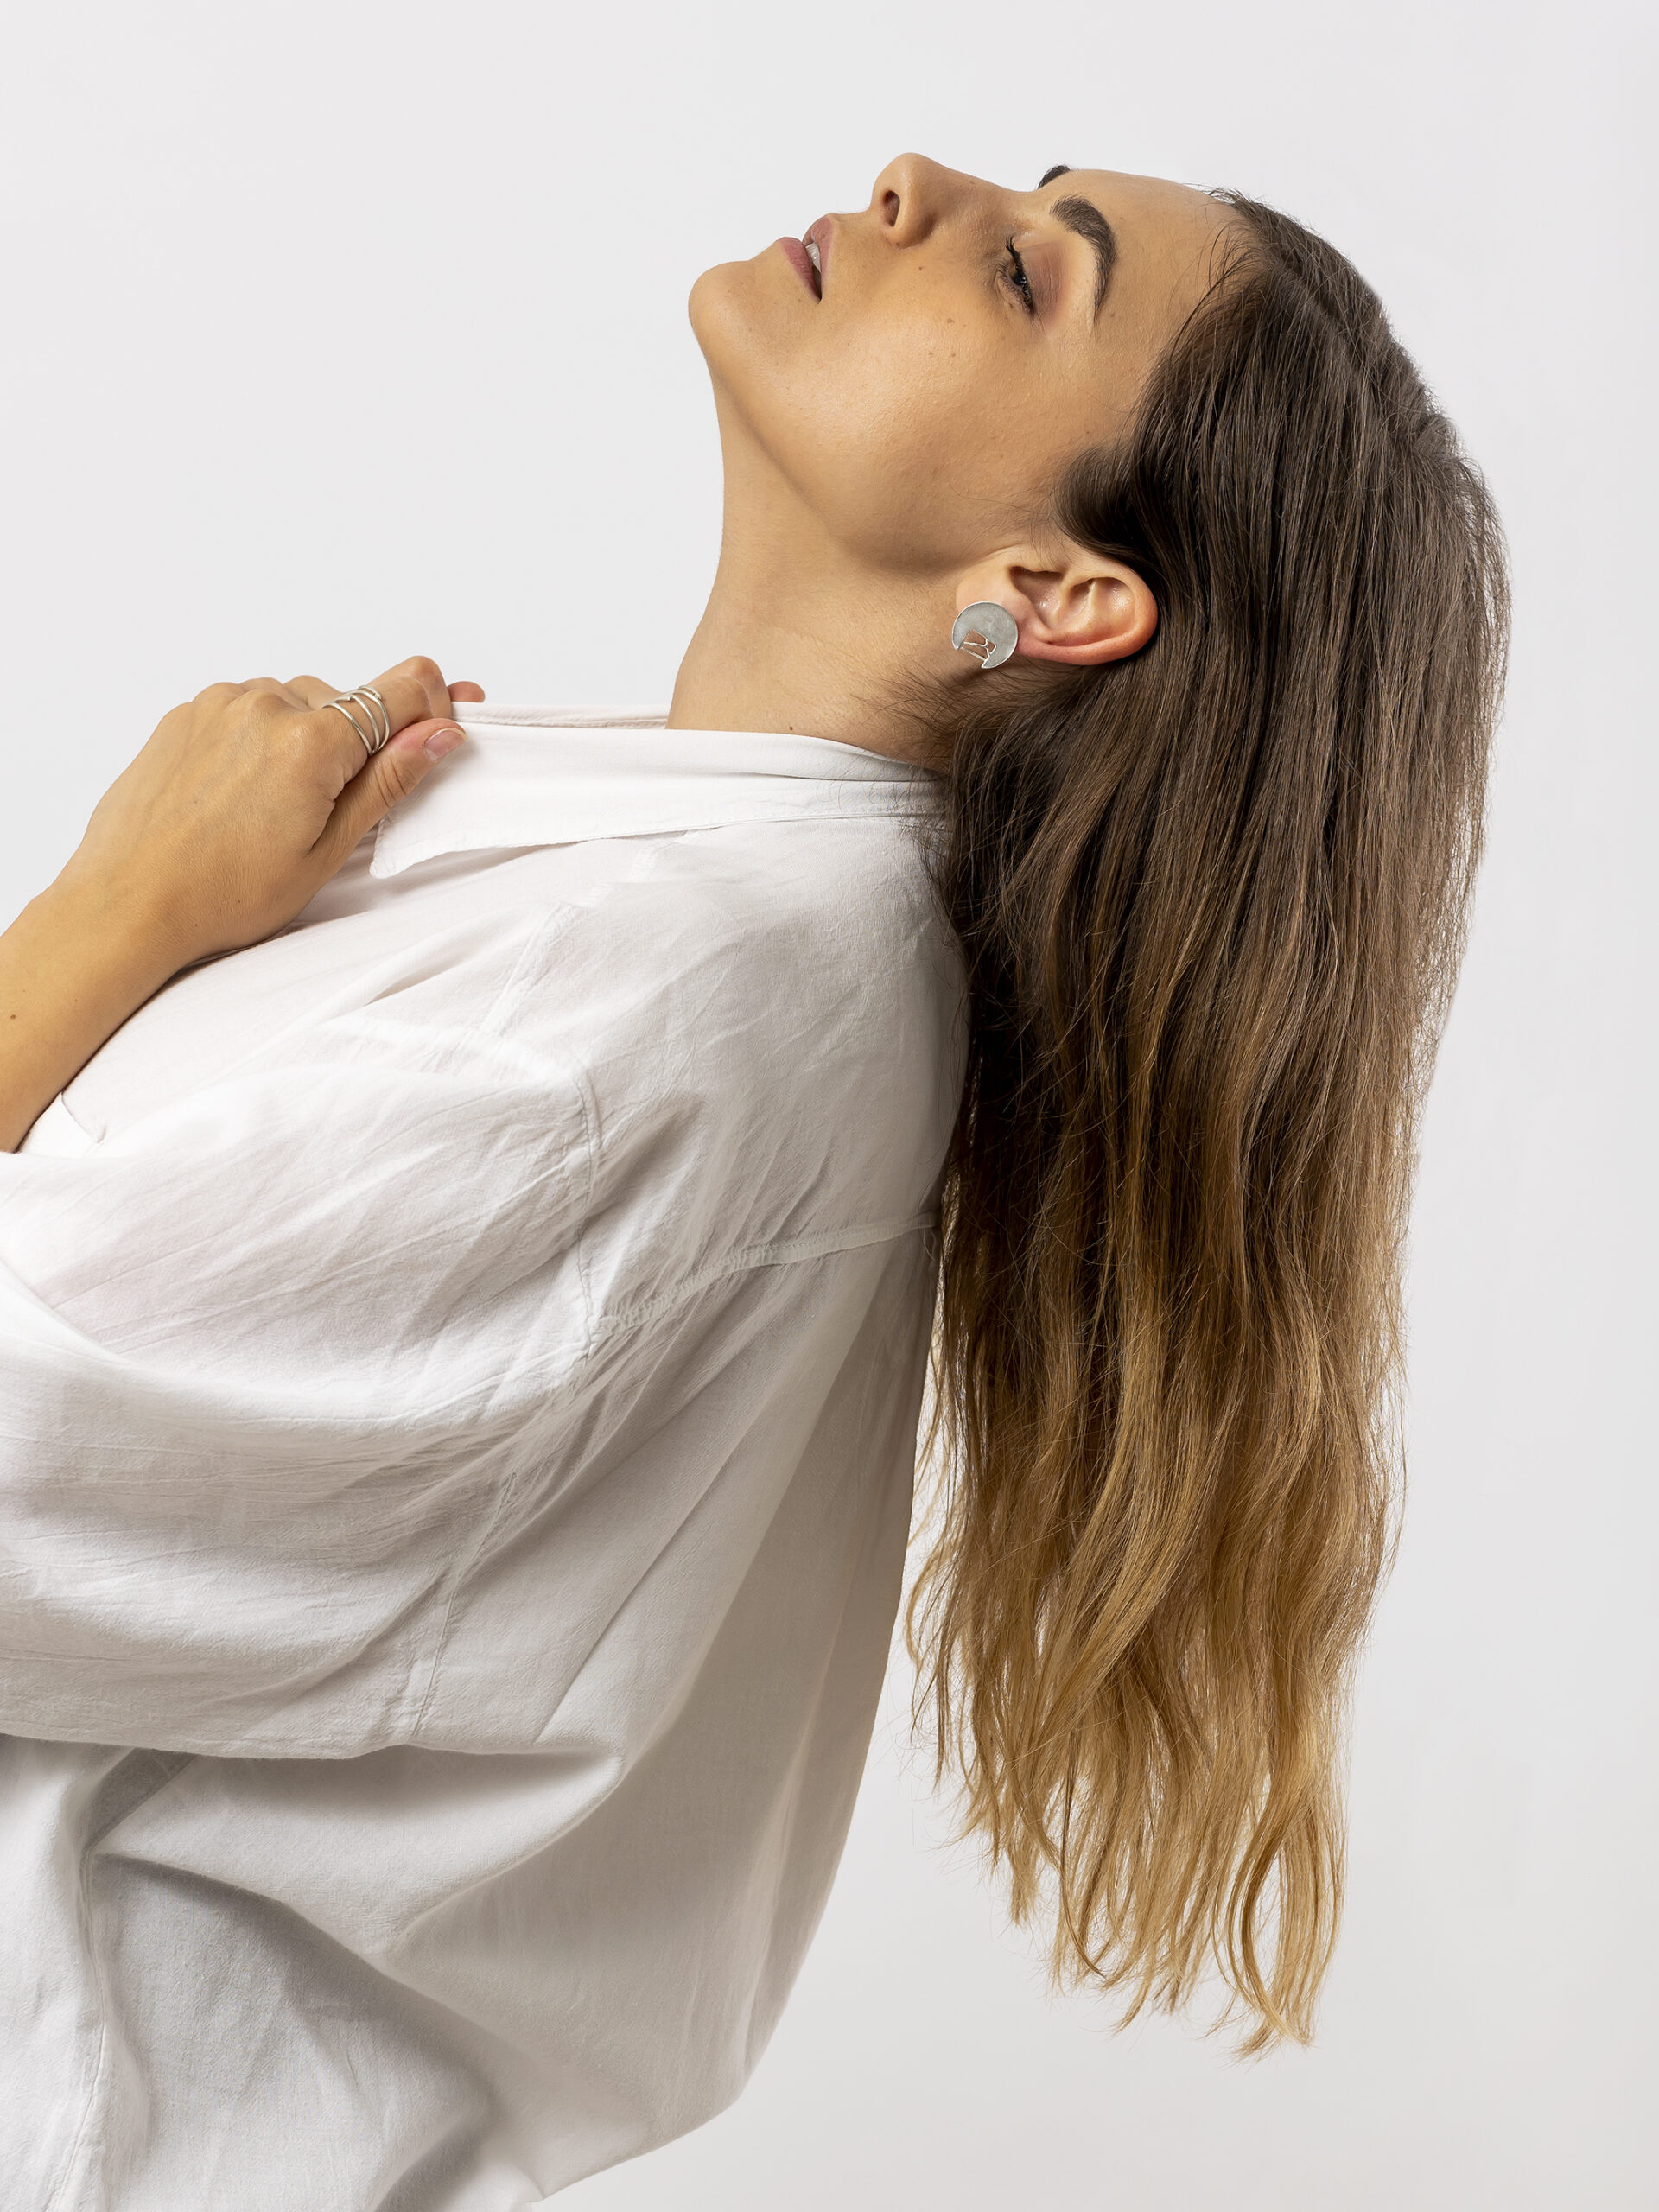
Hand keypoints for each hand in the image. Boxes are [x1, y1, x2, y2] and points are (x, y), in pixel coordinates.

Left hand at [57, 654, 482, 970]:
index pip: (402, 688)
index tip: (440, 730)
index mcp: (312, 740)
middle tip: (335, 809)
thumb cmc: (223, 893)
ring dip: (304, 742)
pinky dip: (259, 742)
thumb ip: (389, 782)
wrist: (128, 903)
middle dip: (357, 743)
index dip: (435, 705)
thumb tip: (441, 734)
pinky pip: (246, 711)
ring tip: (276, 809)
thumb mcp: (328, 849)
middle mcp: (266, 705)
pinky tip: (241, 797)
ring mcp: (219, 704)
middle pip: (346, 702)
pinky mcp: (186, 714)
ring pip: (294, 705)